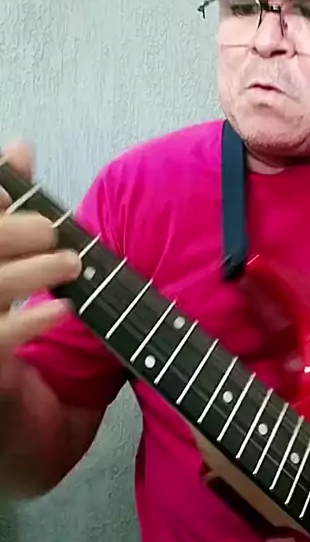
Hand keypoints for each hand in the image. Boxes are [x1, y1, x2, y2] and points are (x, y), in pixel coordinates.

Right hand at [0, 141, 80, 375]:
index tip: (10, 180)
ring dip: (34, 271)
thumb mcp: (6, 249)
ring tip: (70, 264)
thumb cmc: (0, 307)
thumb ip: (10, 203)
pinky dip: (33, 319)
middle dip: (17, 231)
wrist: (1, 395)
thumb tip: (20, 145)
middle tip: (53, 232)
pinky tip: (63, 308)